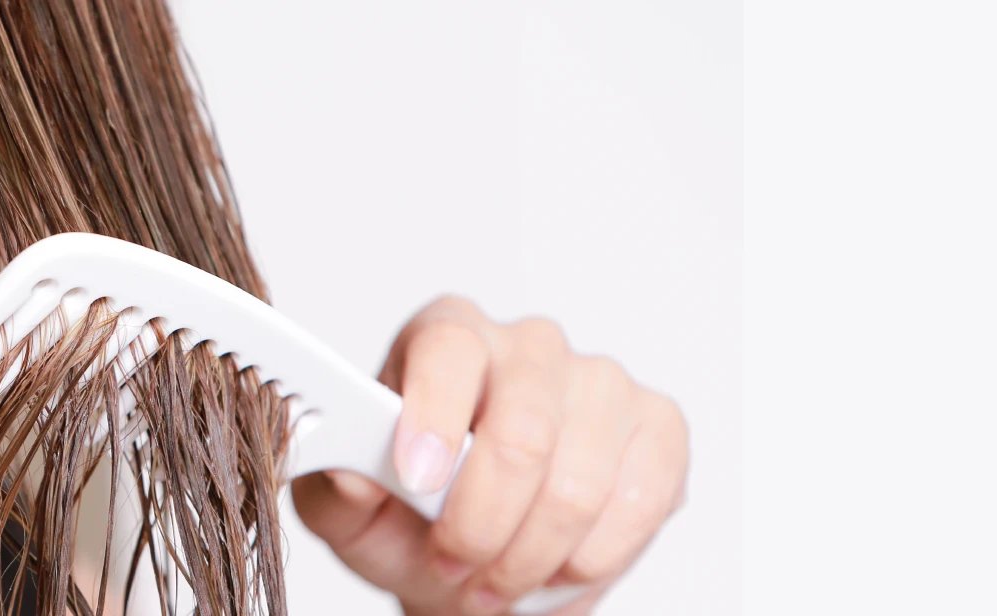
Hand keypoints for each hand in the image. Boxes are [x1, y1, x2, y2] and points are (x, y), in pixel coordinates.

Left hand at [291, 296, 689, 614]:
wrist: (483, 562)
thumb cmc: (414, 523)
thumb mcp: (352, 513)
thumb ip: (336, 484)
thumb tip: (349, 472)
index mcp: (448, 337)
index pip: (450, 347)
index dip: (435, 416)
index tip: (419, 481)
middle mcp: (530, 345)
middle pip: (523, 428)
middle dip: (483, 523)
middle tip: (454, 564)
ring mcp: (603, 382)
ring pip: (579, 482)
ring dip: (531, 557)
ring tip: (497, 581)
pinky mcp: (660, 427)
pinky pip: (639, 501)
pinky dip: (592, 556)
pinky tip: (559, 564)